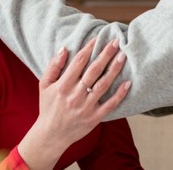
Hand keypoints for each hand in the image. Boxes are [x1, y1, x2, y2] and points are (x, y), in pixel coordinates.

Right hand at [17, 39, 130, 169]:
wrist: (51, 135)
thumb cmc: (48, 107)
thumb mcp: (44, 85)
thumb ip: (54, 66)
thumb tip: (64, 49)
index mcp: (63, 85)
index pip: (79, 61)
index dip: (89, 48)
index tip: (98, 38)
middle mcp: (76, 95)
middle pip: (94, 70)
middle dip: (106, 54)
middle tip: (116, 42)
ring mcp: (86, 107)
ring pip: (103, 85)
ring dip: (114, 69)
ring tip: (122, 56)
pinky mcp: (95, 117)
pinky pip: (110, 105)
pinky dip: (120, 94)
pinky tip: (128, 83)